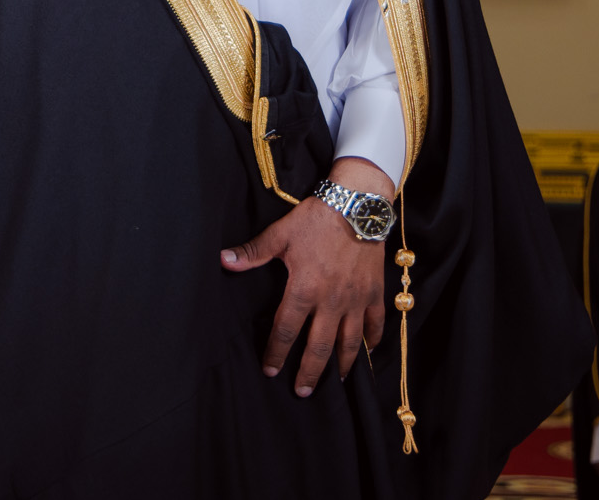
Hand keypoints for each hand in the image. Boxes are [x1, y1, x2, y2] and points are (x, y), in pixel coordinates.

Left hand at [220, 157, 391, 397]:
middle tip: (302, 392)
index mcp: (303, 289)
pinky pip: (375, 324)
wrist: (356, 205)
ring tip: (336, 382)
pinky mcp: (374, 293)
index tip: (269, 370)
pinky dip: (372, 341)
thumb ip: (253, 252)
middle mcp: (330, 301)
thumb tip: (223, 260)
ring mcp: (355, 300)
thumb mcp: (280, 234)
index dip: (276, 352)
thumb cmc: (315, 219)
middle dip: (309, 372)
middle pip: (319, 347)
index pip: (285, 330)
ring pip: (349, 342)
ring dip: (342, 364)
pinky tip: (368, 352)